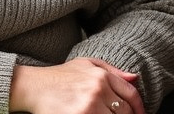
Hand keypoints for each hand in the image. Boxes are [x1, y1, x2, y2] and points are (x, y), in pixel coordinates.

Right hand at [9, 57, 144, 113]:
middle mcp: (97, 90)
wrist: (34, 86)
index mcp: (102, 76)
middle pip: (124, 111)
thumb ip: (113, 71)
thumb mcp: (87, 64)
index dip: (140, 108)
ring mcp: (88, 106)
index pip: (131, 95)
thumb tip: (135, 78)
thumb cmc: (60, 76)